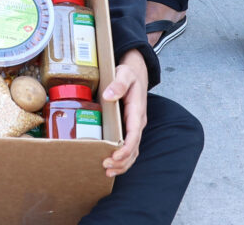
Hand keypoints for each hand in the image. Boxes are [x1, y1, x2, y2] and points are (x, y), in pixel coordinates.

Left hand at [99, 48, 147, 177]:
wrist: (136, 72)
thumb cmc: (129, 74)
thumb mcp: (124, 74)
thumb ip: (117, 84)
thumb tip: (109, 96)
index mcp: (137, 111)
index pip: (134, 135)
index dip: (126, 148)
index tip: (115, 156)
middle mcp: (137, 122)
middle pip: (133, 148)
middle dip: (121, 161)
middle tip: (106, 166)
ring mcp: (134, 126)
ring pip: (132, 151)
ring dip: (122, 163)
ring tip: (108, 170)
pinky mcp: (129, 127)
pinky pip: (128, 146)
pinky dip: (122, 158)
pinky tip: (112, 163)